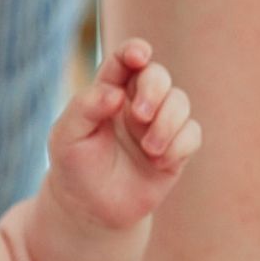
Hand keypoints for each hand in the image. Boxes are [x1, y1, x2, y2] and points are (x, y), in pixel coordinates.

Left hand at [47, 38, 201, 229]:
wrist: (91, 208)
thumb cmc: (74, 166)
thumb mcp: (66, 136)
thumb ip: (84, 108)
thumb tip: (116, 93)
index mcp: (107, 92)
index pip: (123, 61)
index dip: (134, 51)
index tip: (138, 56)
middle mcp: (135, 103)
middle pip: (157, 75)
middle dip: (154, 89)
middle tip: (139, 114)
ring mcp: (158, 124)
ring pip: (180, 102)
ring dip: (168, 122)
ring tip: (149, 148)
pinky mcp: (176, 148)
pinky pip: (193, 133)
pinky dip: (179, 144)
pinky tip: (159, 161)